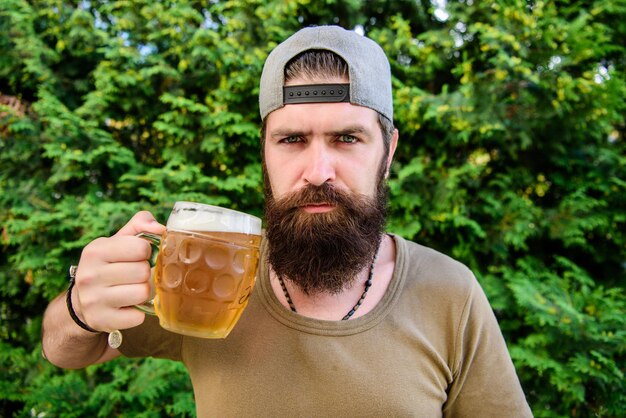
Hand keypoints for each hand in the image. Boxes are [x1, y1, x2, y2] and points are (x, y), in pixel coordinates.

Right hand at [72, 211, 165, 332]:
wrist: (83, 302)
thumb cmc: (109, 265)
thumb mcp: (118, 241)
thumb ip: (140, 224)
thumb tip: (161, 228)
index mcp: (95, 250)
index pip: (141, 247)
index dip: (146, 252)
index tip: (138, 256)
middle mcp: (89, 275)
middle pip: (143, 271)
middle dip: (145, 273)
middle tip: (135, 275)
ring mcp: (93, 300)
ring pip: (143, 293)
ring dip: (144, 292)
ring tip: (132, 289)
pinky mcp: (101, 320)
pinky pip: (138, 317)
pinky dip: (138, 313)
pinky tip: (128, 307)